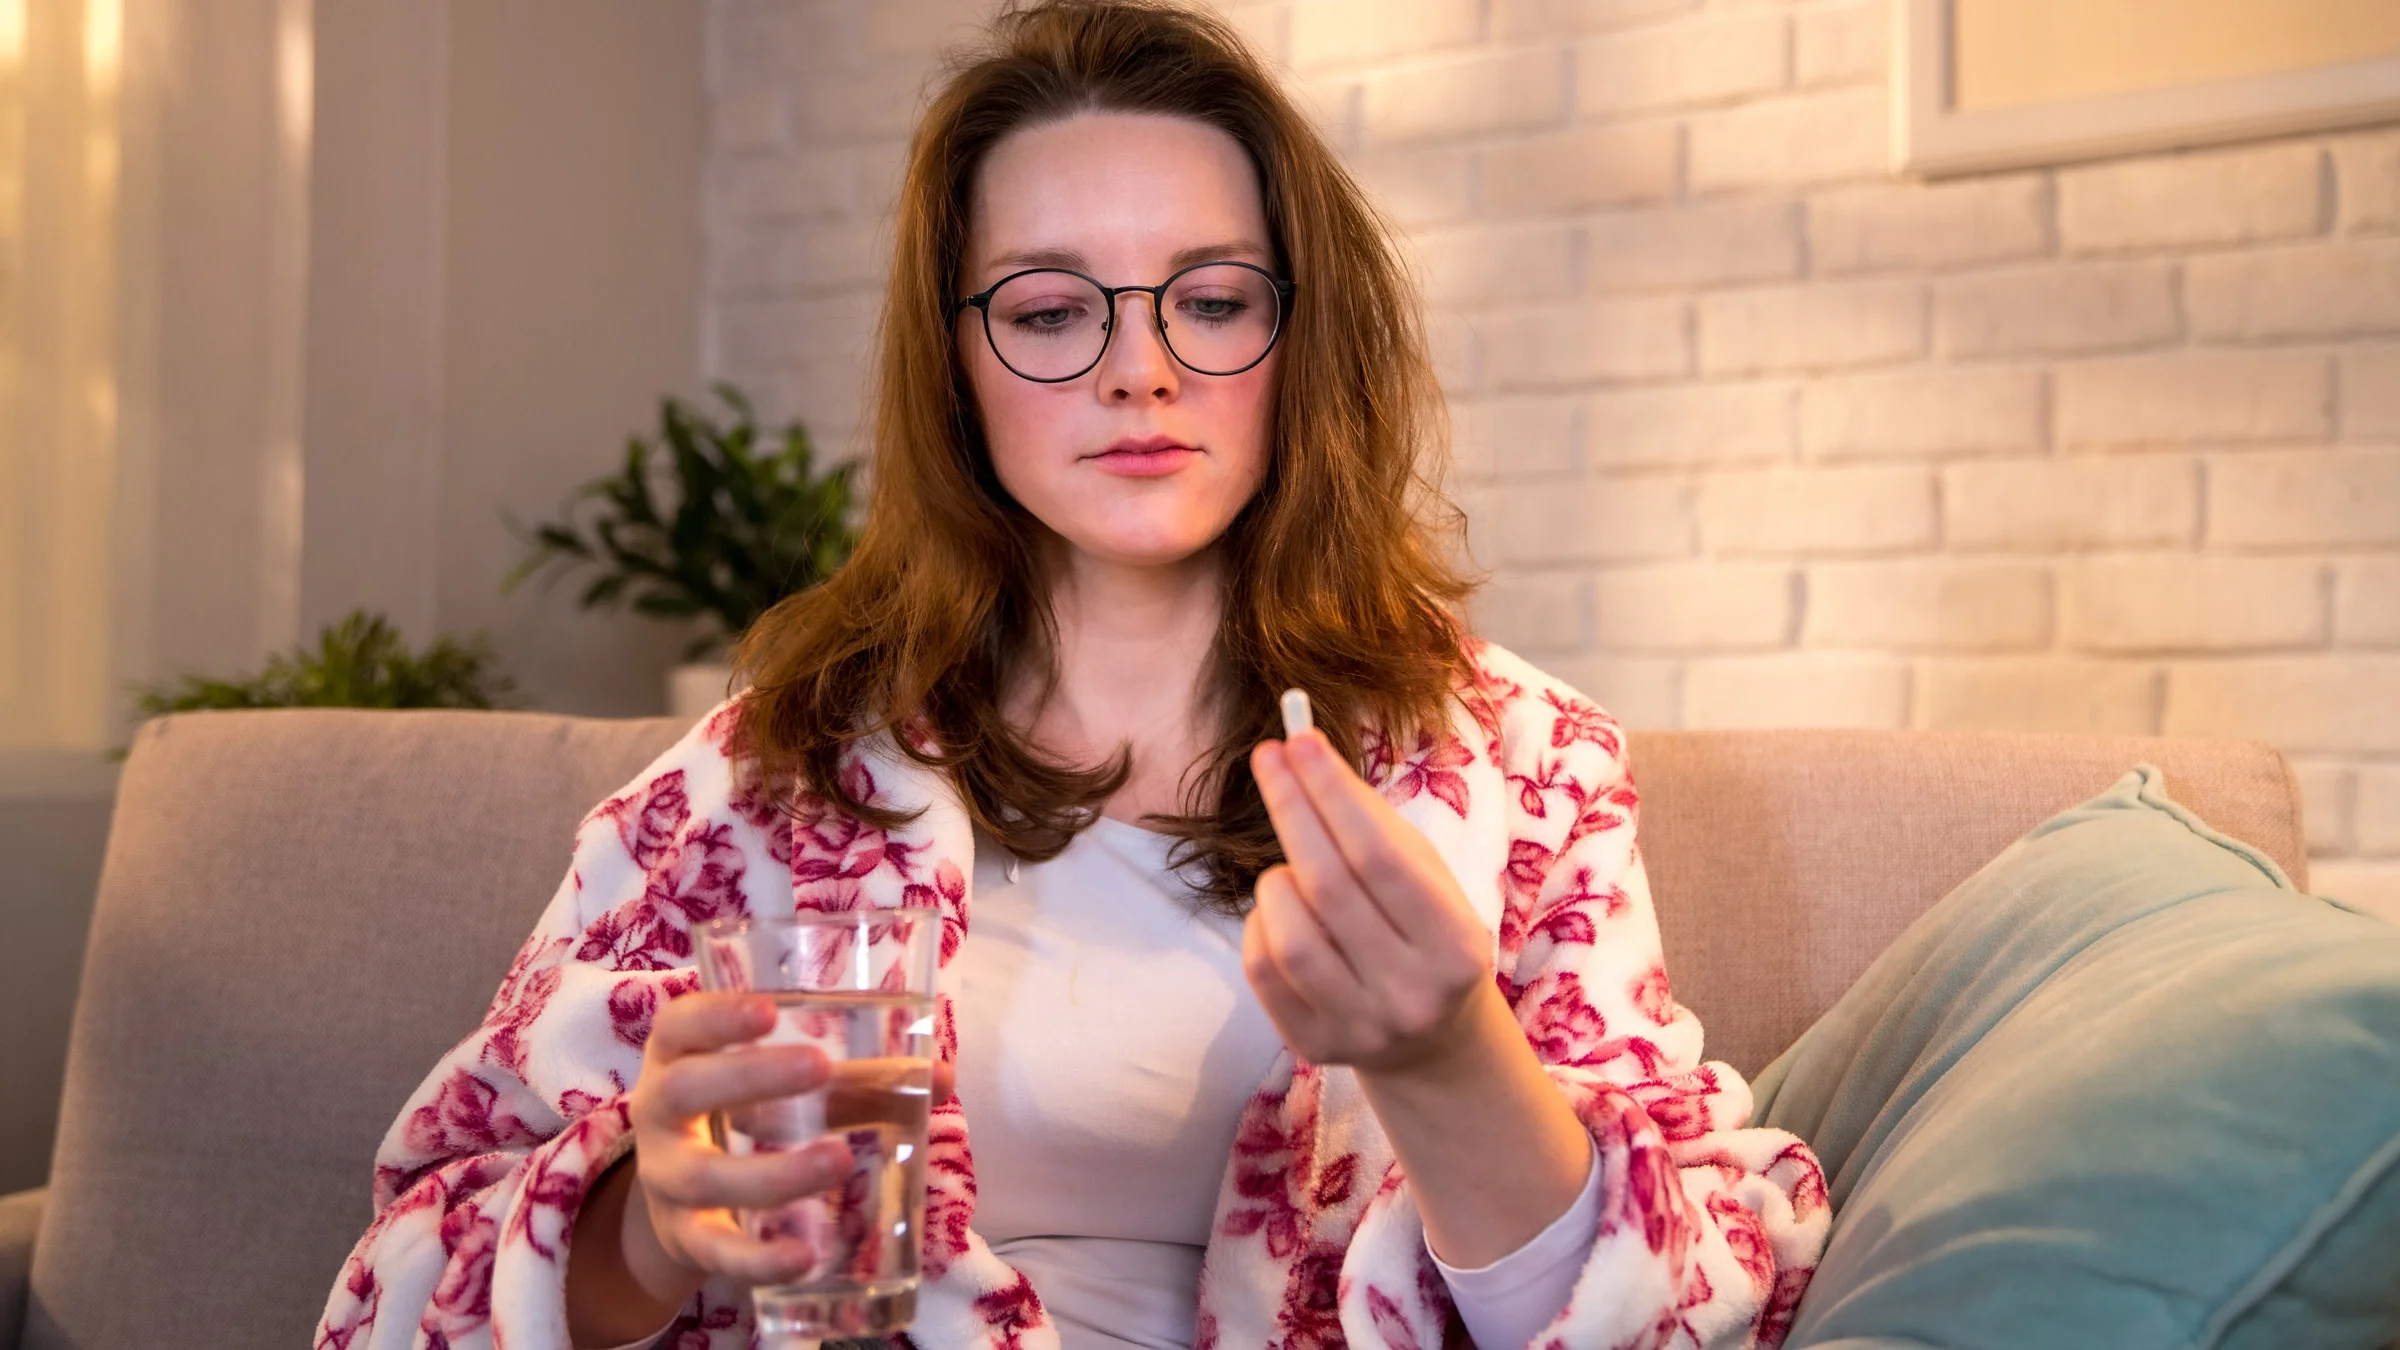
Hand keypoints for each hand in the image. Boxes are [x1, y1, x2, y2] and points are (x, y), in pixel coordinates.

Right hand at [619, 995, 958, 1293]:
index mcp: (680, 1056)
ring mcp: (667, 1180)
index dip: (717, 1015)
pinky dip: (758, 1258)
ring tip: (839, 1159)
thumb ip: (857, 1079)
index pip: (680, 1026)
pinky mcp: (686, 1238)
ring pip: (704, 1176)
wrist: (684, 1201)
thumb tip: (940, 1075)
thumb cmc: (747, 1115)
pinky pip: (716, 1250)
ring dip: (773, 1171)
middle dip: (748, 1078)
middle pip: (684, 1090)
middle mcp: (659, 1113)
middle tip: (817, 1066)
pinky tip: (803, 1257)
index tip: (768, 1010)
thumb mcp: (783, 1087)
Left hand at [1244, 727, 1496, 1076]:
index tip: (1298, 741)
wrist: (1431, 1040)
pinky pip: (1261, 969)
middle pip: (1329, 887)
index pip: (1380, 857)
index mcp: (1456, 948)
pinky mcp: (1314, 1048)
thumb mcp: (1425, 876)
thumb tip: (1299, 751)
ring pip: (1288, 933)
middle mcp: (1412, 994)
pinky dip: (1262, 924)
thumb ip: (1370, 819)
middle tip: (1268, 758)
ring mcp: (1362, 1029)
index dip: (1332, 794)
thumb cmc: (1421, 930)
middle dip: (1292, 810)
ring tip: (1291, 869)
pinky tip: (1282, 912)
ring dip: (1277, 879)